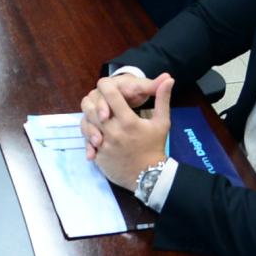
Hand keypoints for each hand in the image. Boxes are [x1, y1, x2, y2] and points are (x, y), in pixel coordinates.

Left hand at [81, 74, 173, 190]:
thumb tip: (169, 78)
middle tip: (98, 98)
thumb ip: (162, 99)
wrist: (148, 176)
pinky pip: (86, 140)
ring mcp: (104, 144)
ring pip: (86, 122)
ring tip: (96, 114)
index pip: (110, 94)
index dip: (105, 85)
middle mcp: (114, 131)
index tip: (106, 85)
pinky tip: (95, 130)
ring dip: (88, 116)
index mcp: (128, 121)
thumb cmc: (155, 146)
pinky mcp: (98, 156)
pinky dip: (88, 133)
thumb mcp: (162, 122)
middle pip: (92, 107)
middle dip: (93, 100)